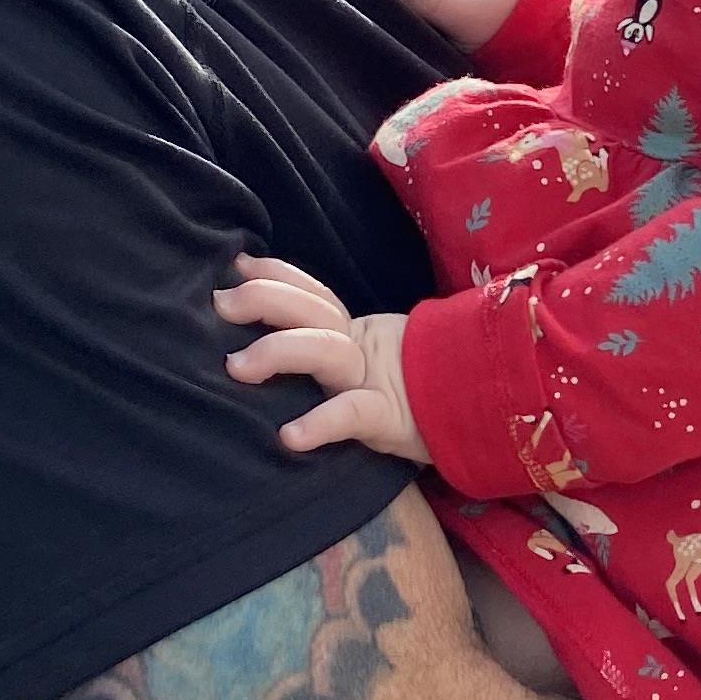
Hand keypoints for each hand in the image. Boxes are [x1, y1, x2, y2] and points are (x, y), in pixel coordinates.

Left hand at [220, 258, 432, 464]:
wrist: (480, 412)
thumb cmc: (412, 399)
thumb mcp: (370, 368)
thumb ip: (330, 350)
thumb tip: (268, 333)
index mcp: (356, 335)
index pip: (313, 295)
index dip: (275, 274)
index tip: (237, 263)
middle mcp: (361, 349)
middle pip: (313, 311)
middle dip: (265, 299)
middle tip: (220, 303)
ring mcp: (374, 380)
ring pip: (326, 351)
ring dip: (278, 351)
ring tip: (236, 367)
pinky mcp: (388, 418)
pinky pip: (352, 415)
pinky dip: (320, 423)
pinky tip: (290, 436)